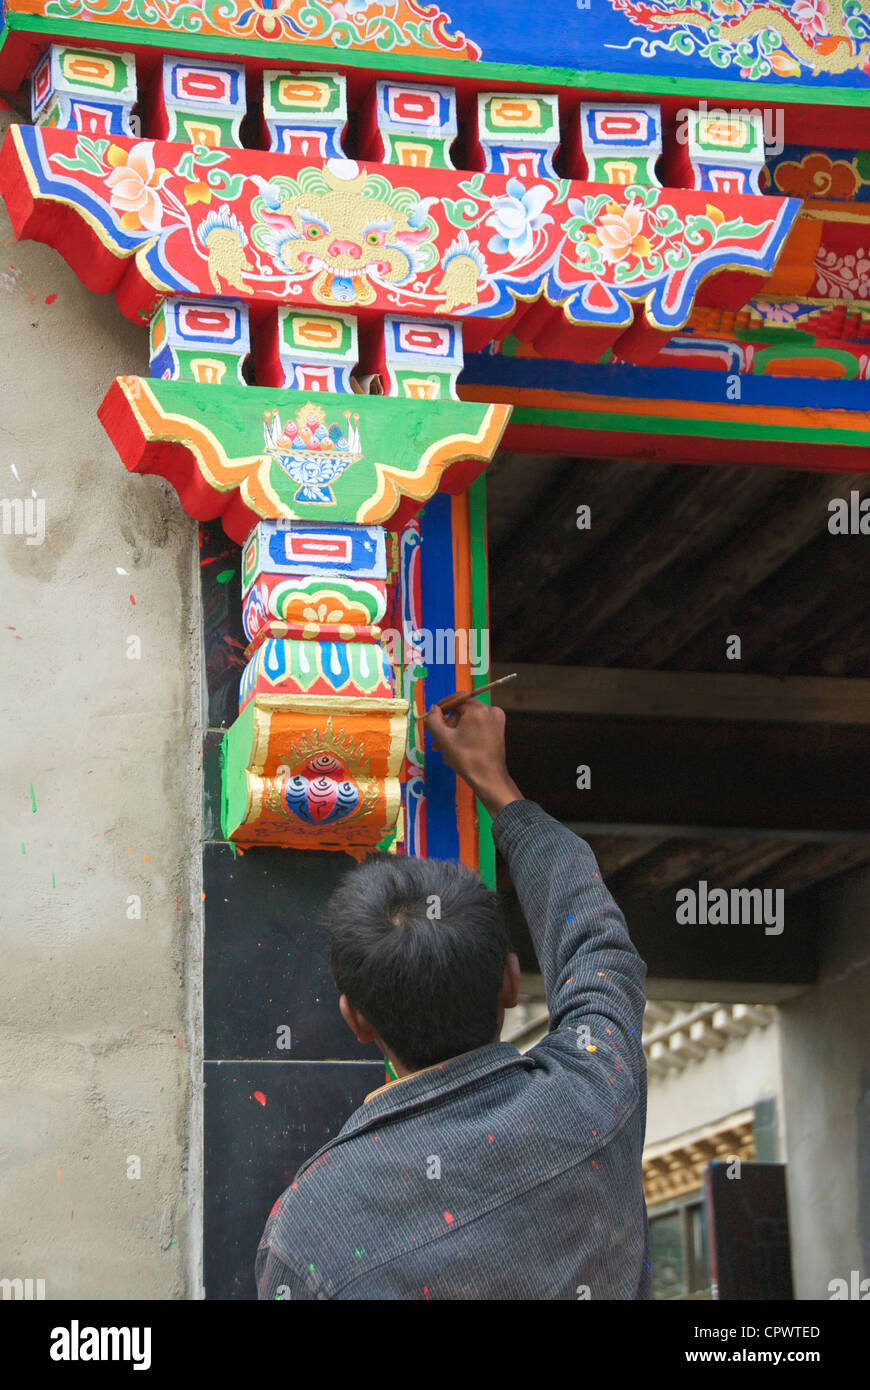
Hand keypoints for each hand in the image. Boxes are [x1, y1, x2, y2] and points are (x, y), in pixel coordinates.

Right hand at [425, 699, 523, 818]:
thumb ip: (433, 720)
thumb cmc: (465, 759)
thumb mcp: (443, 739)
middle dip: (448, 726)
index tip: (433, 718)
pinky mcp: (499, 730)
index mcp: (478, 710)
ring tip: (445, 749)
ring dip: (455, 733)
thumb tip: (434, 709)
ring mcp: (497, 720)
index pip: (456, 699)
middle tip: (437, 741)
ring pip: (469, 720)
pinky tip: (458, 749)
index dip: (442, 708)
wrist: (489, 779)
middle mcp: (491, 711)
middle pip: (463, 711)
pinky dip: (467, 734)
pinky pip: (478, 726)